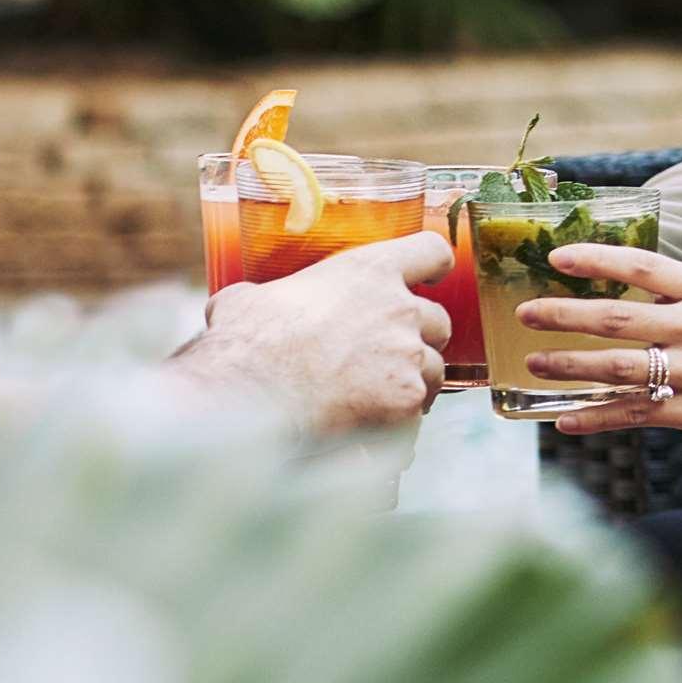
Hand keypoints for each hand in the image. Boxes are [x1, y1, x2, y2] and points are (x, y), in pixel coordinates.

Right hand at [176, 233, 449, 433]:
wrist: (246, 400)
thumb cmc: (243, 346)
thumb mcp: (246, 302)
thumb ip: (264, 296)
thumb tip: (244, 302)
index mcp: (368, 272)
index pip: (431, 252)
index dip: (434, 265)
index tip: (432, 277)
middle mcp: (400, 309)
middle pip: (438, 320)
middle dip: (418, 338)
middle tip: (388, 357)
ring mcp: (408, 356)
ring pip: (433, 369)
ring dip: (412, 381)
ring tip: (376, 399)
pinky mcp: (406, 400)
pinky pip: (415, 411)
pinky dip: (398, 422)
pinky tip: (372, 430)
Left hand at [517, 247, 681, 442]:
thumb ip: (667, 297)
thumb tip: (604, 294)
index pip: (643, 267)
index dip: (598, 260)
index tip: (557, 257)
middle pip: (618, 319)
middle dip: (565, 316)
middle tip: (526, 313)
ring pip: (619, 369)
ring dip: (570, 366)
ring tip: (535, 364)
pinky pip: (634, 413)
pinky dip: (596, 418)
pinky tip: (565, 420)